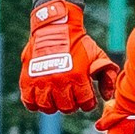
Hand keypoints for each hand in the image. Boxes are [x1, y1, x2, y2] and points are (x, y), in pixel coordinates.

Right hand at [18, 0, 119, 114]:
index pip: (85, 104)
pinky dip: (35, 104)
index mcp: (77, 77)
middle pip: (67, 108)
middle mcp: (58, 81)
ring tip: (57, 97)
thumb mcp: (98, 55)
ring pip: (48, 107)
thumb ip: (107, 76)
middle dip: (73, 104)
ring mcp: (41, 81)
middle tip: (72, 96)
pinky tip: (42, 97)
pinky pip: (29, 102)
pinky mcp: (27, 79)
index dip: (88, 102)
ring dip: (54, 105)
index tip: (86, 97)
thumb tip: (106, 97)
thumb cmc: (79, 43)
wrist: (56, 26)